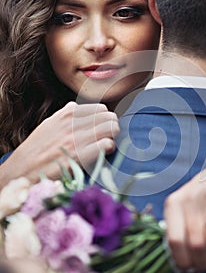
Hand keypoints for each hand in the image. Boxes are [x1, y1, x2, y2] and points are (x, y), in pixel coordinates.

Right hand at [0, 102, 118, 186]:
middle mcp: (73, 124)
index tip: (102, 128)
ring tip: (106, 145)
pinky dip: (109, 149)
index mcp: (67, 114)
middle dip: (112, 127)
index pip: (101, 109)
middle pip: (110, 117)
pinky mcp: (80, 155)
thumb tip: (77, 107)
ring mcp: (77, 139)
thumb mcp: (49, 124)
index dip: (104, 120)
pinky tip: (102, 154)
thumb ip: (65, 115)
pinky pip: (107, 144)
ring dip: (112, 137)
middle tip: (107, 137)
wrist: (22, 171)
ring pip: (112, 128)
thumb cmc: (36, 149)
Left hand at [164, 155, 205, 271]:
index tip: (186, 267)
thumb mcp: (187, 200)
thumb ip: (181, 221)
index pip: (174, 238)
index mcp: (176, 201)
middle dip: (201, 261)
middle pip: (195, 243)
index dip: (181, 258)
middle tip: (205, 265)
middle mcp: (192, 197)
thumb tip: (177, 253)